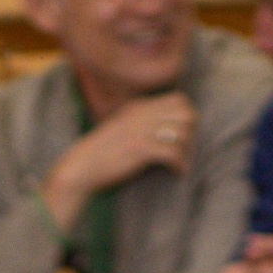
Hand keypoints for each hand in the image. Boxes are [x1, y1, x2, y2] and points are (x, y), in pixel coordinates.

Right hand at [43, 90, 196, 227]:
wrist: (82, 166)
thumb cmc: (100, 153)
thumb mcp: (121, 128)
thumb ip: (139, 122)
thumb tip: (161, 129)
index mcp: (140, 107)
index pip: (179, 100)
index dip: (187, 116)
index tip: (183, 134)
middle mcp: (144, 114)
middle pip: (186, 114)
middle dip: (191, 132)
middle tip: (185, 149)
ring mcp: (143, 131)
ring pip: (183, 134)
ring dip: (187, 151)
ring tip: (181, 164)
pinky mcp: (141, 150)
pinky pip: (173, 153)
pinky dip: (180, 164)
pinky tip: (177, 172)